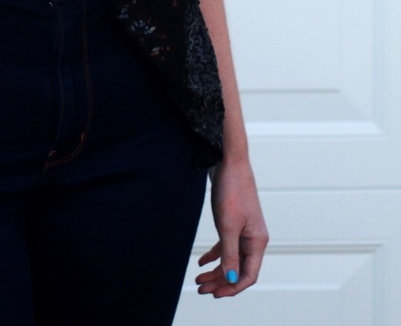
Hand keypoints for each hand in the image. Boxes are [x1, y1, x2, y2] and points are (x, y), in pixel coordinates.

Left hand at [196, 157, 267, 296]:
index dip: (232, 287)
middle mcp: (253, 238)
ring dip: (216, 271)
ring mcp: (244, 230)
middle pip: (239, 269)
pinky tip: (201, 262)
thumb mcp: (228, 225)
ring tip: (199, 280)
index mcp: (257, 241)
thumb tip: (231, 279)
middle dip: (221, 282)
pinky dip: (214, 255)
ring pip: (231, 259)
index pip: (248, 275)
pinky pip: (226, 246)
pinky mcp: (234, 222)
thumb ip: (229, 253)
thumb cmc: (232, 190)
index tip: (214, 294)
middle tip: (201, 289)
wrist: (229, 162)